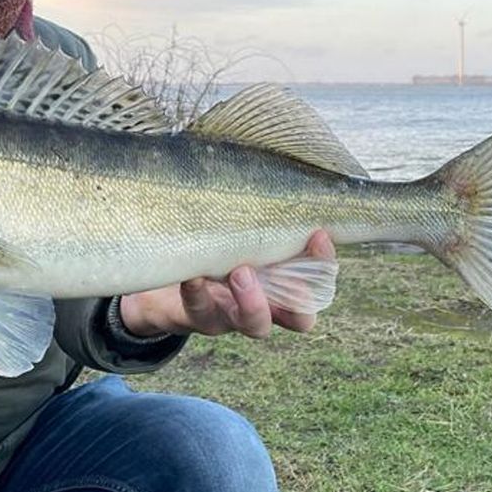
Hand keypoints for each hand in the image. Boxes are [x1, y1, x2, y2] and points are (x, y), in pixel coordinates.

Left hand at [118, 231, 335, 338]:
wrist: (167, 279)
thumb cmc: (216, 244)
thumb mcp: (243, 230)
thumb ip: (265, 214)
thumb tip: (289, 168)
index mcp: (283, 283)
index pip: (319, 284)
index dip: (324, 264)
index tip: (319, 233)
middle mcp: (265, 305)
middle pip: (300, 318)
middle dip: (300, 298)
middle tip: (286, 266)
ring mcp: (230, 314)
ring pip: (253, 323)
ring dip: (252, 300)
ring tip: (240, 271)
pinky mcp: (196, 316)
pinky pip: (199, 308)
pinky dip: (196, 290)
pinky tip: (192, 273)